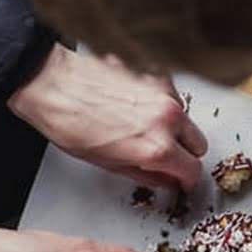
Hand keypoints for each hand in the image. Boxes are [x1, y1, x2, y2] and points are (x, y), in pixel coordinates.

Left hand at [8, 44, 207, 189]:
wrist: (53, 84)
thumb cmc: (71, 124)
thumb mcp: (110, 165)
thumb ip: (148, 175)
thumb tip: (166, 179)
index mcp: (157, 147)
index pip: (194, 170)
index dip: (186, 179)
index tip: (182, 179)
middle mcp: (168, 117)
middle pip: (199, 144)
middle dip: (185, 153)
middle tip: (165, 156)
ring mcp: (164, 91)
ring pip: (186, 118)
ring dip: (173, 126)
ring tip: (142, 126)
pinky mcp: (156, 72)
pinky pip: (171, 95)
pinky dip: (160, 103)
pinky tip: (136, 105)